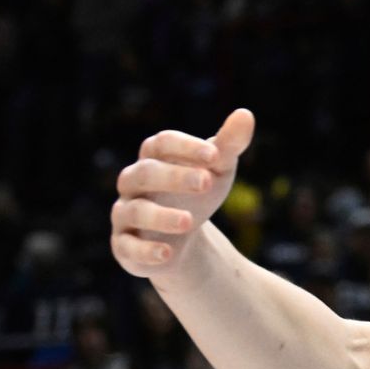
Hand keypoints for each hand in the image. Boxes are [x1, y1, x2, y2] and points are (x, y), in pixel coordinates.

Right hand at [111, 108, 254, 276]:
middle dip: (174, 177)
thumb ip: (228, 145)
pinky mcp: (124, 246)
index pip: (161, 144)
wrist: (183, 238)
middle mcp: (133, 183)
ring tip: (188, 222)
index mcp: (154, 158)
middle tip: (207, 182)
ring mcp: (125, 214)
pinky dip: (144, 250)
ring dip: (160, 216)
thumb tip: (245, 114)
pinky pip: (126, 247)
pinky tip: (167, 253)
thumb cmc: (197, 193)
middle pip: (145, 173)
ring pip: (135, 211)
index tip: (215, 155)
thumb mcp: (217, 170)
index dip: (186, 147)